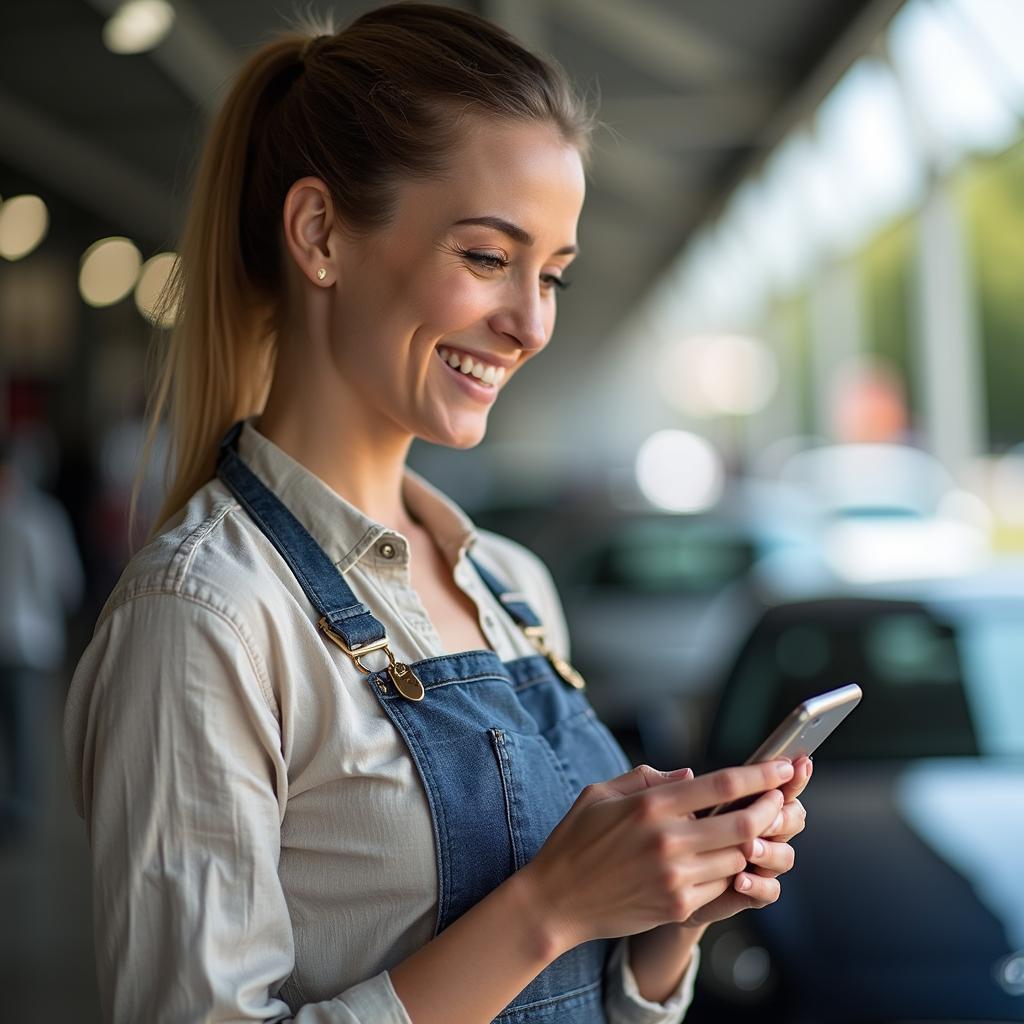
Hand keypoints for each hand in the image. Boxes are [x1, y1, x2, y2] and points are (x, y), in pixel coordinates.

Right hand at [518, 759, 796, 952]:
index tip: (784, 766)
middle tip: (781, 799)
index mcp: (651, 805)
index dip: (761, 775)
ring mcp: (676, 877)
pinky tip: (725, 862)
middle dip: (773, 809)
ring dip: (753, 843)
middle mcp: (668, 841)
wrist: (556, 901)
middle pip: (745, 823)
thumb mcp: (600, 793)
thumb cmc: (575, 840)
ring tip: (757, 829)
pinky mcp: (678, 906)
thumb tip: (690, 775)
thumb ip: (646, 777)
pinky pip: (722, 887)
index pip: (722, 784)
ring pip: (739, 857)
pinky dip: (730, 872)